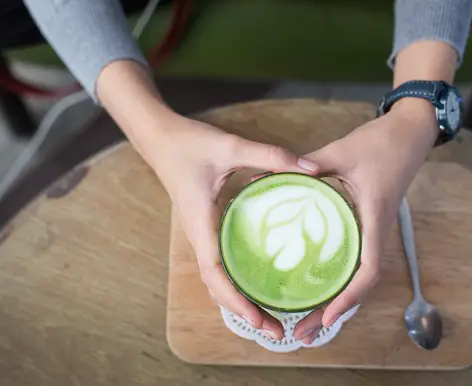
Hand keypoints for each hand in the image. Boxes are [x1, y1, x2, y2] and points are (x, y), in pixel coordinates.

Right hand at [150, 116, 319, 338]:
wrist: (159, 138)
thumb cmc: (189, 144)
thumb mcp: (231, 146)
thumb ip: (270, 156)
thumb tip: (312, 170)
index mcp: (201, 223)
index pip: (215, 273)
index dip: (236, 300)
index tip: (260, 320)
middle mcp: (199, 235)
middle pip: (217, 286)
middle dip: (243, 312)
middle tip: (276, 332)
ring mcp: (201, 233)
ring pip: (217, 278)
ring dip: (239, 301)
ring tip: (270, 319)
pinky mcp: (205, 227)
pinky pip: (219, 262)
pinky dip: (235, 282)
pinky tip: (256, 284)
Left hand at [293, 100, 437, 343]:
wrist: (410, 133)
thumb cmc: (381, 142)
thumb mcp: (340, 151)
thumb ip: (307, 164)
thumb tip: (270, 174)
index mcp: (373, 217)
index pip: (367, 269)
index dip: (349, 297)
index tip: (327, 318)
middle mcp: (376, 231)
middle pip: (360, 285)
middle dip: (333, 313)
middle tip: (302, 334)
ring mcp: (373, 230)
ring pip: (357, 276)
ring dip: (335, 302)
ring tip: (306, 322)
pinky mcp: (368, 224)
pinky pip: (355, 260)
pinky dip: (338, 281)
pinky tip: (317, 287)